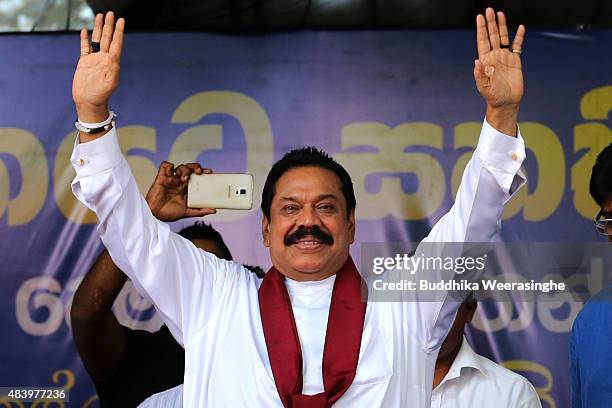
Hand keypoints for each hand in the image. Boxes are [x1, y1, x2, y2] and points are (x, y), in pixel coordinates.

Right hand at [72, 12, 124, 123]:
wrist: (89, 102)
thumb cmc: (101, 95)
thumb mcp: (110, 82)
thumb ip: (112, 69)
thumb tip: (113, 57)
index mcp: (112, 62)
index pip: (117, 43)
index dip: (119, 32)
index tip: (121, 20)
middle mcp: (104, 58)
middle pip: (108, 38)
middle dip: (110, 25)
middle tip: (111, 13)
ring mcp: (94, 59)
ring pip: (97, 40)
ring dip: (99, 28)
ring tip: (100, 16)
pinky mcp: (84, 62)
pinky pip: (85, 47)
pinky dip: (85, 39)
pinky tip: (85, 31)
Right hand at [145, 161, 216, 221]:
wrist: (155, 215)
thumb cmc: (169, 213)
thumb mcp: (187, 212)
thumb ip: (200, 211)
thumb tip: (214, 210)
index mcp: (187, 188)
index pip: (197, 176)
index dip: (204, 172)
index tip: (210, 172)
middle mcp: (180, 182)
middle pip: (190, 169)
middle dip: (196, 167)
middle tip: (199, 172)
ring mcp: (171, 179)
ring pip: (180, 166)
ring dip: (185, 169)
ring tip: (185, 178)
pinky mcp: (161, 178)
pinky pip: (165, 165)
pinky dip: (169, 165)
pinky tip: (172, 171)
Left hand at [474, 8, 525, 134]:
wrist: (506, 103)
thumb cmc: (493, 97)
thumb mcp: (484, 87)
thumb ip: (480, 75)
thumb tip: (477, 62)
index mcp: (485, 61)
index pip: (482, 41)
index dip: (481, 29)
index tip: (479, 17)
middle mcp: (494, 56)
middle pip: (492, 36)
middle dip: (490, 23)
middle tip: (489, 10)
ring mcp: (504, 57)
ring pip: (503, 37)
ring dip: (501, 26)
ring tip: (500, 13)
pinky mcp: (515, 61)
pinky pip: (517, 46)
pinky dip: (519, 37)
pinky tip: (520, 28)